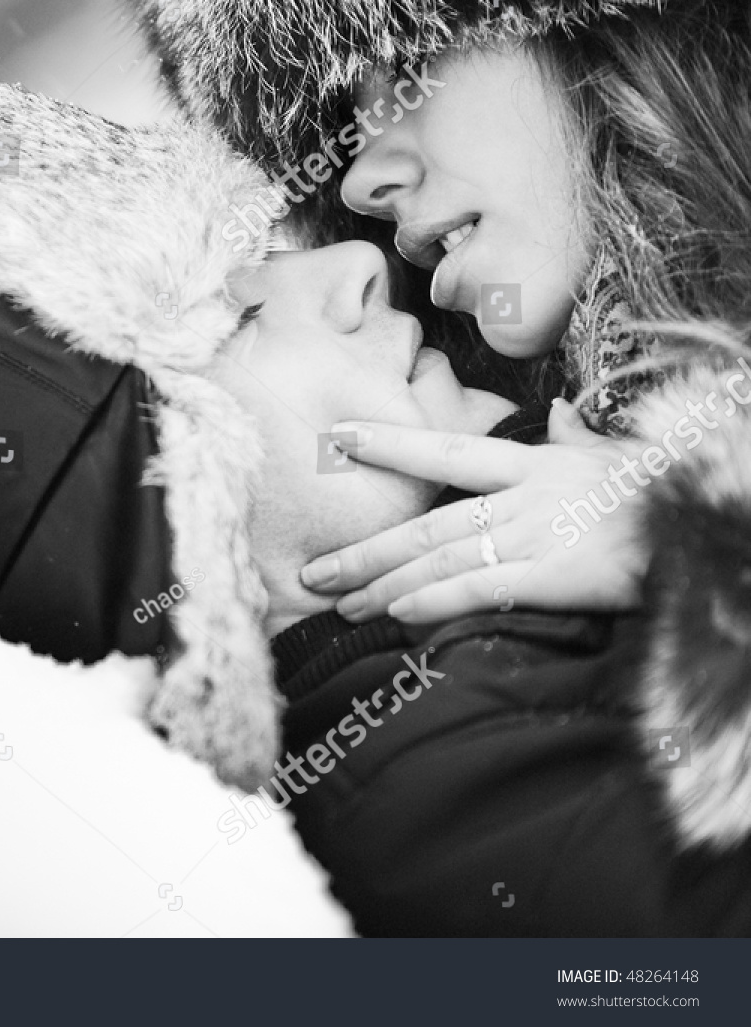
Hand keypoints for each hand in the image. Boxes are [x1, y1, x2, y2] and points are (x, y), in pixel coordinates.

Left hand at [300, 400, 650, 622]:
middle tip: (314, 570)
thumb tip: (557, 413)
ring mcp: (538, 536)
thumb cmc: (662, 491)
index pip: (446, 451)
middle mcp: (524, 498)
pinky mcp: (557, 576)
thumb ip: (576, 438)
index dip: (390, 442)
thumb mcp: (615, 457)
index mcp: (534, 465)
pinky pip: (481, 589)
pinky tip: (397, 613)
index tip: (338, 438)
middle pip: (427, 523)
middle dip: (366, 549)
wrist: (712, 521)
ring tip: (342, 603)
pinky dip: (435, 600)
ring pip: (441, 558)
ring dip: (384, 584)